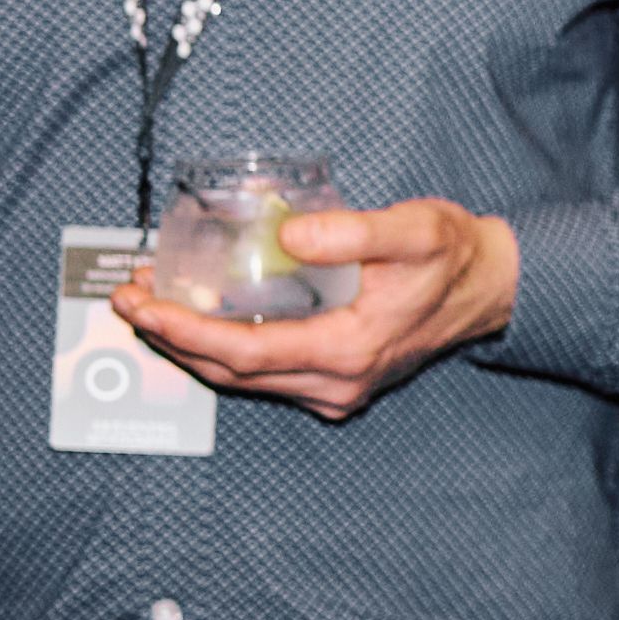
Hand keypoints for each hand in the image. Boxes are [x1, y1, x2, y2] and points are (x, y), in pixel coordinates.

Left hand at [114, 195, 520, 422]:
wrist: (492, 287)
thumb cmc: (454, 256)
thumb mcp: (414, 229)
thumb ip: (353, 231)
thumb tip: (289, 234)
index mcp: (348, 351)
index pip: (244, 352)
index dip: (184, 330)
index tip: (142, 304)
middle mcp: (337, 383)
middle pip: (231, 372)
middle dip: (171, 336)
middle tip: (126, 299)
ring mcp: (336, 389)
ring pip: (243, 379)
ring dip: (191, 344)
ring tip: (151, 304)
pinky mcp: (335, 383)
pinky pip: (264, 375)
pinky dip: (223, 349)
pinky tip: (200, 319)